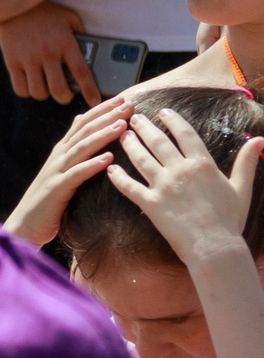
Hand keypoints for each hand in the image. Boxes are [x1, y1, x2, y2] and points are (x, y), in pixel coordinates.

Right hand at [0, 1, 97, 103]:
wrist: (12, 4)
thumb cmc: (45, 12)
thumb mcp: (69, 18)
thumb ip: (80, 36)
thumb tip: (90, 55)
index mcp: (65, 42)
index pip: (81, 72)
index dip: (90, 90)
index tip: (94, 101)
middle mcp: (47, 53)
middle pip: (58, 89)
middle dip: (64, 97)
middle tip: (64, 94)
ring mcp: (27, 59)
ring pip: (38, 92)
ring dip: (44, 94)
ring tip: (45, 86)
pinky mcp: (11, 62)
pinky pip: (20, 88)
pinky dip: (27, 92)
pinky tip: (30, 84)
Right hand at [3, 94, 133, 245]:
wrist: (24, 225)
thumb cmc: (48, 202)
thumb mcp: (62, 172)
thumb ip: (73, 152)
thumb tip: (84, 128)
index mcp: (62, 152)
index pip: (83, 123)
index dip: (102, 110)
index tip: (124, 98)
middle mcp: (58, 157)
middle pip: (84, 130)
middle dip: (107, 116)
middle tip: (129, 105)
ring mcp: (56, 172)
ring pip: (81, 148)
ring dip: (102, 135)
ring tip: (122, 126)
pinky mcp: (56, 190)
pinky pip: (76, 175)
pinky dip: (92, 165)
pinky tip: (108, 159)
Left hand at [109, 106, 262, 265]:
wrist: (214, 246)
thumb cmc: (230, 219)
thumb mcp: (241, 187)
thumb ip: (246, 162)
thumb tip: (259, 139)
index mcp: (202, 164)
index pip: (185, 134)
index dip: (173, 121)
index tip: (164, 111)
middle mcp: (180, 171)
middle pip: (158, 142)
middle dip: (145, 127)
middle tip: (134, 117)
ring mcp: (163, 186)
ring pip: (141, 159)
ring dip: (130, 145)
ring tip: (122, 134)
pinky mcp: (150, 203)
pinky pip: (128, 187)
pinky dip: (117, 177)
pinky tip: (110, 168)